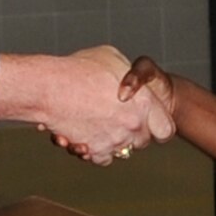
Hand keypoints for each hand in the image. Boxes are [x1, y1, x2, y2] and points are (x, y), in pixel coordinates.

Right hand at [39, 46, 173, 164]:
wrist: (49, 86)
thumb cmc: (80, 68)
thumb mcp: (112, 58)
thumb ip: (127, 74)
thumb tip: (128, 81)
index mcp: (144, 103)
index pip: (166, 130)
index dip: (158, 126)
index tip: (148, 120)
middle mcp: (132, 126)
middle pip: (142, 141)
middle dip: (133, 132)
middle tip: (117, 118)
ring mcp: (114, 141)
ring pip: (122, 150)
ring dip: (113, 140)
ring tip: (96, 124)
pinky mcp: (95, 151)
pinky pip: (102, 157)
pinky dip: (95, 150)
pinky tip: (85, 134)